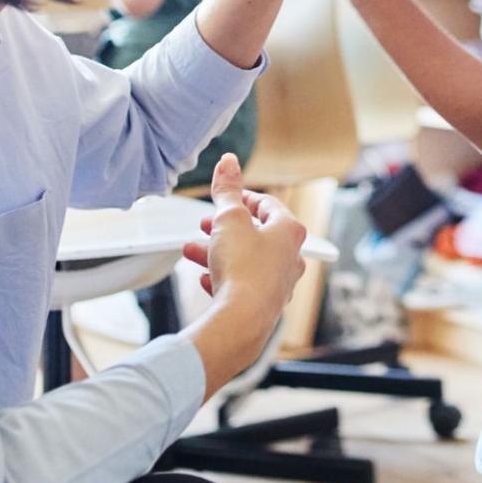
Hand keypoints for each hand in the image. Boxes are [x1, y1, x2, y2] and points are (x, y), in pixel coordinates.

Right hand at [181, 153, 307, 387]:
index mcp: (289, 231)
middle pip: (256, 233)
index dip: (243, 198)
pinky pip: (242, 285)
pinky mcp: (265, 304)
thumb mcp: (229, 219)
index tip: (225, 198)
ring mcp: (279, 283)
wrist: (241, 320)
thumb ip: (227, 190)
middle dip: (225, 227)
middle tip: (206, 224)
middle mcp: (290, 257)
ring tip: (191, 251)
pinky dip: (223, 277)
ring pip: (246, 260)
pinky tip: (204, 279)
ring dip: (218, 252)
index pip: (267, 204)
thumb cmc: (243, 268)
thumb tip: (229, 161)